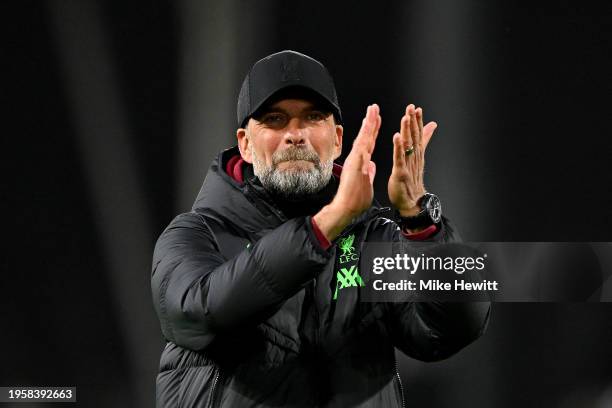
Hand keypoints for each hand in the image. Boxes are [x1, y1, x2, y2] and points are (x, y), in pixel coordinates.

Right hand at [314, 104, 380, 240]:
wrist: (346, 207)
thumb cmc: (354, 199)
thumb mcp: (366, 183)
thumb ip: (368, 173)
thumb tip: (372, 165)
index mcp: (361, 163)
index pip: (369, 143)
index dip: (373, 131)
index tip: (376, 119)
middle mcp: (358, 158)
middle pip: (366, 136)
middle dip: (370, 121)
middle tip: (374, 108)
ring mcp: (356, 159)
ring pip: (364, 137)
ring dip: (369, 122)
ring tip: (373, 109)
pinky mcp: (355, 162)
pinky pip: (363, 144)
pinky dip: (366, 134)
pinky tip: (369, 123)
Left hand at [388, 104, 436, 215]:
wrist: (412, 203)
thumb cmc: (412, 181)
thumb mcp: (418, 158)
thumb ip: (424, 141)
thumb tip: (432, 126)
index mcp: (417, 154)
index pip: (418, 135)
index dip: (417, 121)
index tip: (416, 108)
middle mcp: (414, 158)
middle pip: (414, 137)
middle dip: (413, 121)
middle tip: (411, 107)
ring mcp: (408, 165)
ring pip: (408, 145)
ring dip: (407, 130)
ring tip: (405, 117)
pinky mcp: (401, 173)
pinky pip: (399, 158)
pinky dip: (398, 147)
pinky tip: (397, 137)